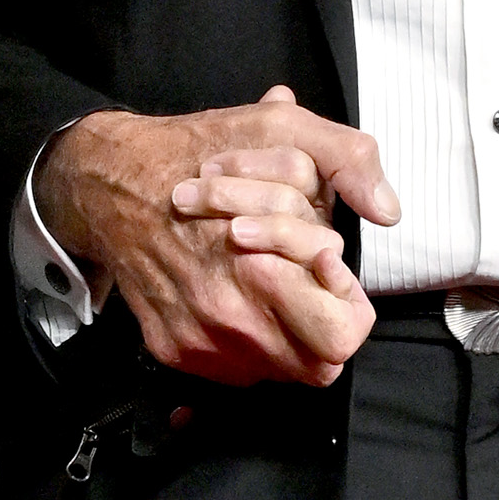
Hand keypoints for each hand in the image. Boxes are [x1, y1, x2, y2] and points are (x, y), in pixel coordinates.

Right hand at [39, 87, 400, 386]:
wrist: (109, 184)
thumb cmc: (197, 154)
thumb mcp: (281, 129)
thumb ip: (347, 161)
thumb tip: (388, 209)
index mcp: (261, 270)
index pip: (342, 337)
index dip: (348, 306)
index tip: (329, 270)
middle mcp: (228, 320)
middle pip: (318, 366)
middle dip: (326, 327)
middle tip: (312, 287)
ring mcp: (197, 341)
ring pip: (278, 370)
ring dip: (287, 334)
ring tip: (271, 285)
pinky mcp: (172, 349)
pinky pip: (233, 369)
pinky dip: (245, 339)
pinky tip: (234, 295)